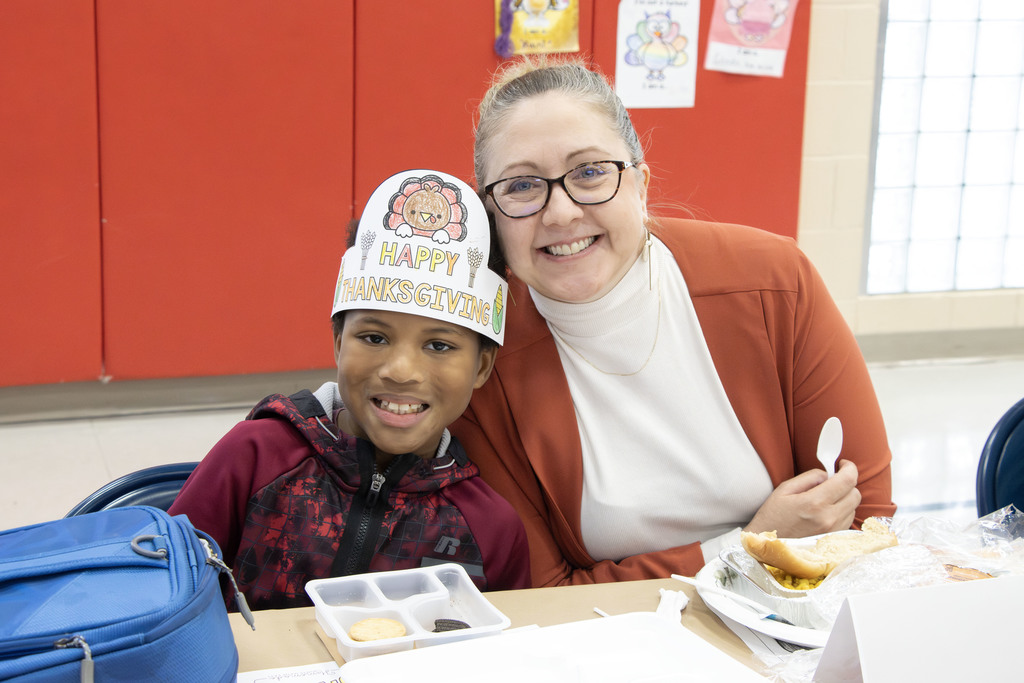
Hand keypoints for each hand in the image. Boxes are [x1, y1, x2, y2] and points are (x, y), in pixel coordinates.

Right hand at [743, 460, 860, 537]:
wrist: (769, 546)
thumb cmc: (773, 517)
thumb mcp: (785, 489)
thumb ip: (809, 477)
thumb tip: (828, 474)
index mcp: (815, 502)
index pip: (847, 480)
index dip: (849, 468)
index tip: (844, 464)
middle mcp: (829, 518)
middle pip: (855, 494)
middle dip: (846, 484)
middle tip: (832, 482)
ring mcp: (834, 531)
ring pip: (854, 508)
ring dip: (844, 499)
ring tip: (825, 500)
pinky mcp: (835, 540)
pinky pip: (848, 521)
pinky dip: (842, 512)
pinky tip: (826, 513)